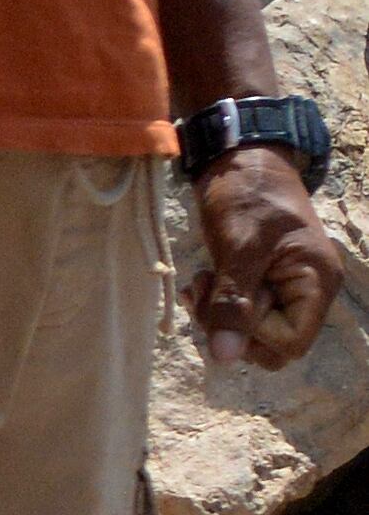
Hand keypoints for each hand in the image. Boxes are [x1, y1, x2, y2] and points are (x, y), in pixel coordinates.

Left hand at [197, 148, 346, 372]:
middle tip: (204, 294)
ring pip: (248, 329)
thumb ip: (235, 301)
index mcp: (314, 283)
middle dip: (231, 326)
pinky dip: (215, 302)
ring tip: (201, 282)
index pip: (290, 343)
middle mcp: (304, 291)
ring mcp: (280, 286)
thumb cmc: (248, 194)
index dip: (254, 334)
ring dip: (217, 314)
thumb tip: (226, 356)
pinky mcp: (257, 279)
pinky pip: (238, 310)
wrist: (240, 157)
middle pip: (269, 342)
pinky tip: (200, 282)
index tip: (228, 302)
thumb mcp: (240, 246)